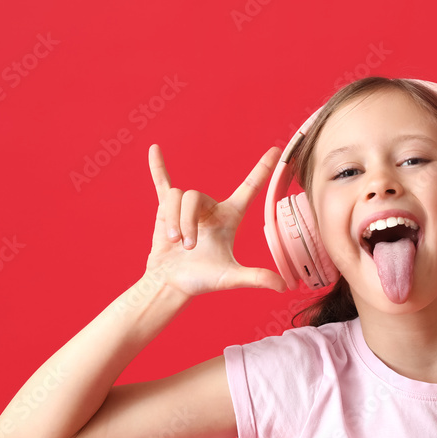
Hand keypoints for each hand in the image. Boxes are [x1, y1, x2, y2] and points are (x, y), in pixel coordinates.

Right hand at [144, 144, 286, 295]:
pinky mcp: (166, 210)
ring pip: (176, 198)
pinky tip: (154, 150)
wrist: (172, 283)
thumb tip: (283, 287)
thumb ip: (256, 278)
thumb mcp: (230, 277)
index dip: (261, 169)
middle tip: (188, 247)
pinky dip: (158, 168)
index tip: (275, 150)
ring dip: (174, 221)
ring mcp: (187, 208)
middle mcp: (210, 208)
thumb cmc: (202, 280)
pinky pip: (162, 183)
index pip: (249, 188)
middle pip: (195, 196)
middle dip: (187, 222)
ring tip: (175, 243)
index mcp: (229, 217)